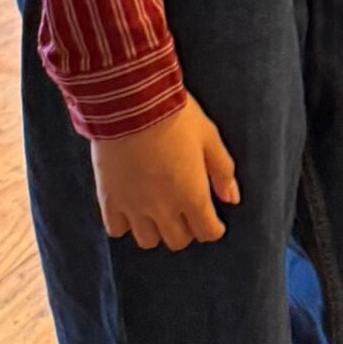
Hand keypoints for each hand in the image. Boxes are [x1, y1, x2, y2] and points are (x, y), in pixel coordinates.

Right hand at [91, 93, 238, 251]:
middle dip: (187, 229)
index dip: (214, 228)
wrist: (132, 103)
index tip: (214, 221)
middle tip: (187, 211)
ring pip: (148, 241)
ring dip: (157, 230)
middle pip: (178, 241)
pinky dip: (126, 224)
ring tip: (159, 211)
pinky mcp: (109, 200)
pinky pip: (117, 230)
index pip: (207, 232)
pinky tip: (132, 207)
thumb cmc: (175, 116)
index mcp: (192, 195)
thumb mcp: (209, 137)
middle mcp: (163, 209)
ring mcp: (134, 207)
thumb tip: (233, 198)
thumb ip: (222, 171)